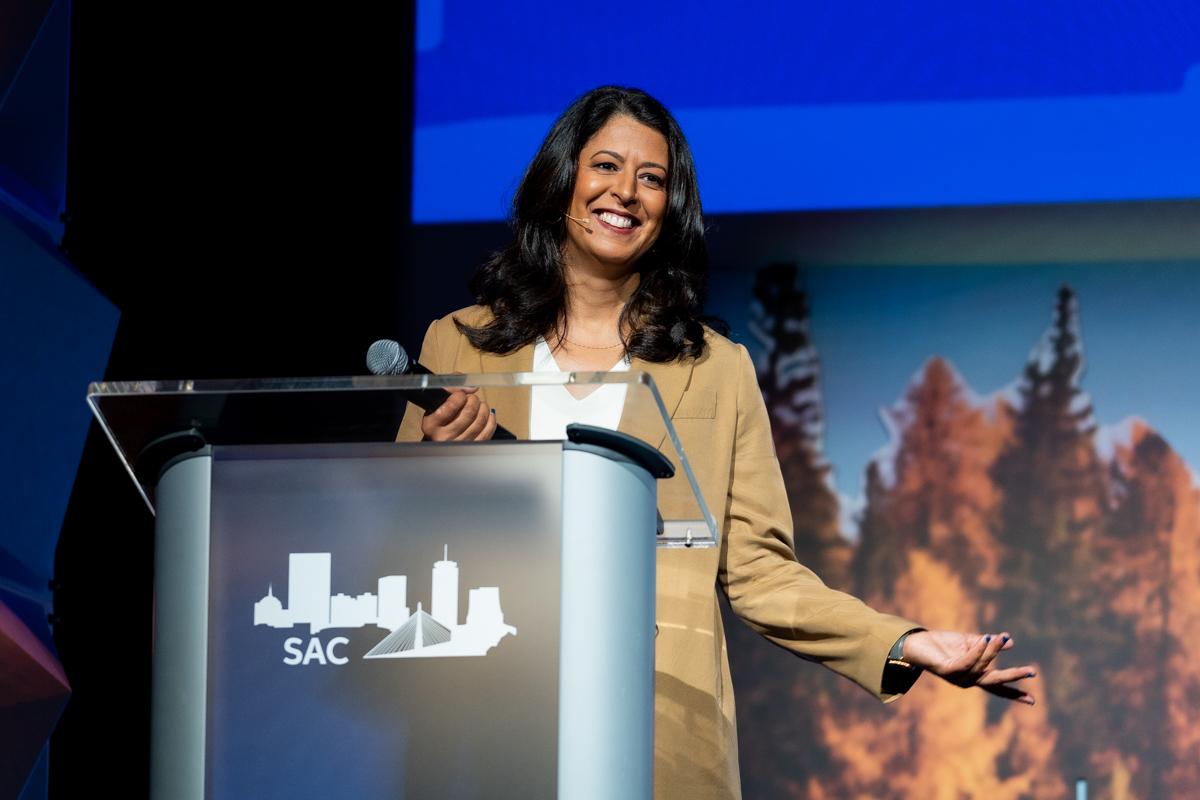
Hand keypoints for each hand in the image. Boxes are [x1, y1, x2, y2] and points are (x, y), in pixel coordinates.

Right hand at [419, 386, 496, 440]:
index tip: (461, 394)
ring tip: (480, 405)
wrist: (438, 439)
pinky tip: (488, 415)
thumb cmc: (437, 418)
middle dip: (473, 400)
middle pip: (469, 413)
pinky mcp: (471, 449)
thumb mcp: (436, 402)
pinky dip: (490, 421)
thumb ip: (450, 387)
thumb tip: (472, 388)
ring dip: (483, 409)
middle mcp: (444, 438)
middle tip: (472, 399)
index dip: (460, 395)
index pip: (451, 405)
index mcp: (431, 425)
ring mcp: (459, 445)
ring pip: (479, 422)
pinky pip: (486, 433)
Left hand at [902, 630, 1036, 704]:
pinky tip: (985, 639)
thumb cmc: (944, 644)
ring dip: (992, 650)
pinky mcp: (948, 671)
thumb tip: (1011, 641)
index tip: (1033, 701)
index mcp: (975, 676)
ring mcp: (958, 678)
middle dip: (1013, 677)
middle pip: (994, 682)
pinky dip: (978, 651)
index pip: (998, 687)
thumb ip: (990, 644)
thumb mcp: (971, 642)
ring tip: (1001, 638)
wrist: (918, 643)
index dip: (1014, 693)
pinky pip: (967, 661)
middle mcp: (968, 681)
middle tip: (1032, 671)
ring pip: (982, 666)